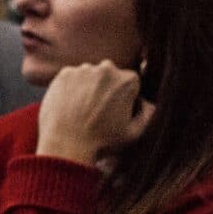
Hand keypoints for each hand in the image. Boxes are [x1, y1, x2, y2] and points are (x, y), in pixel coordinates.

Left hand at [34, 61, 153, 165]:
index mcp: (128, 80)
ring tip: (82, 112)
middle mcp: (107, 68)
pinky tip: (70, 107)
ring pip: (89, 76)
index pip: (130, 83)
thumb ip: (147, 115)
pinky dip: (71, 89)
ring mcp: (83, 70)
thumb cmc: (102, 142)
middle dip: (107, 90)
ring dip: (88, 88)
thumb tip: (148, 104)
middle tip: (98, 113)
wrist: (66, 145)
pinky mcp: (64, 74)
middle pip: (110, 76)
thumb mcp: (134, 134)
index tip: (116, 113)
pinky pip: (71, 78)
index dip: (125, 99)